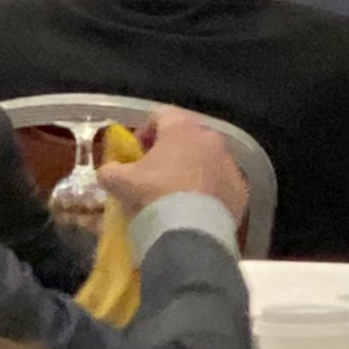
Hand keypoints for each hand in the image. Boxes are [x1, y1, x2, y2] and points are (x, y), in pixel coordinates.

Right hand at [98, 106, 246, 225]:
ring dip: (192, 170)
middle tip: (154, 173)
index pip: (161, 115)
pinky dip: (209, 191)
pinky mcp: (240, 189)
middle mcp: (210, 139)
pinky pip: (221, 183)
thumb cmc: (154, 195)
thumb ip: (110, 170)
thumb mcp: (119, 182)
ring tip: (176, 195)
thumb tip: (108, 171)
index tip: (136, 153)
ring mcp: (229, 164)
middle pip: (187, 137)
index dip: (145, 131)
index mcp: (181, 128)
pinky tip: (195, 209)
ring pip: (207, 160)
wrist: (190, 233)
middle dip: (171, 151)